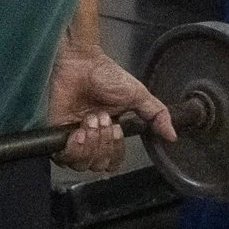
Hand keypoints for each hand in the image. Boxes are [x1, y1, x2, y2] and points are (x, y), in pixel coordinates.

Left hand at [46, 47, 175, 172]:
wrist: (82, 62)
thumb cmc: (107, 75)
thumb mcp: (138, 95)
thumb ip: (156, 115)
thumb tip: (173, 136)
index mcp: (108, 134)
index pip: (113, 163)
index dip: (117, 151)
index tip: (118, 127)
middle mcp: (90, 140)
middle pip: (98, 166)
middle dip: (105, 143)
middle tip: (103, 118)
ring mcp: (71, 138)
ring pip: (83, 164)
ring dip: (92, 142)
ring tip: (91, 119)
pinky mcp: (55, 135)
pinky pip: (65, 158)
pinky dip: (75, 147)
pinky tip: (79, 130)